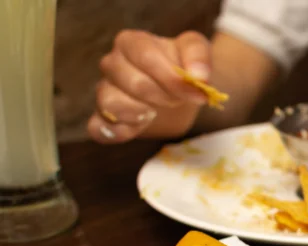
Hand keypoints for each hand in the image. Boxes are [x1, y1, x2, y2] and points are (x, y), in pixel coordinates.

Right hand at [87, 30, 211, 143]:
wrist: (179, 91)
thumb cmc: (182, 67)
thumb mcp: (196, 52)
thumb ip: (199, 55)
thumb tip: (199, 76)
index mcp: (131, 42)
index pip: (146, 57)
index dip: (173, 78)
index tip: (197, 93)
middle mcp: (112, 63)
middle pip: (134, 83)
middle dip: (164, 97)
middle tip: (177, 101)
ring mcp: (104, 90)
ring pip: (110, 103)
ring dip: (140, 114)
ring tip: (156, 112)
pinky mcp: (103, 117)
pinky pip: (98, 128)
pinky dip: (118, 132)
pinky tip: (139, 127)